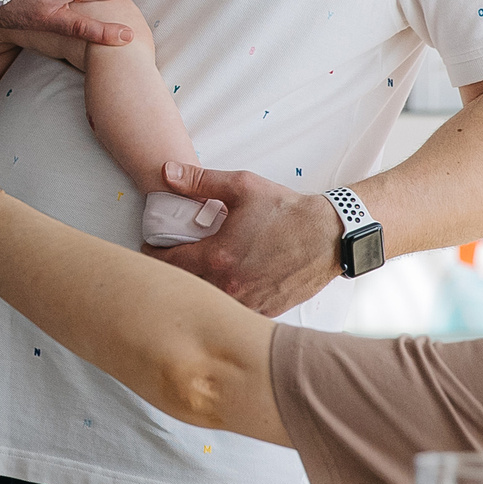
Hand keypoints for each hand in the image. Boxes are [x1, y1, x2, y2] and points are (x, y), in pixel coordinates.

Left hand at [150, 164, 340, 315]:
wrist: (330, 236)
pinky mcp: (265, 311)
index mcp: (217, 257)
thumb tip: (166, 173)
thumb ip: (199, 181)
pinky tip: (227, 281)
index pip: (167, 264)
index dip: (154, 254)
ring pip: (208, 302)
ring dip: (199, 287)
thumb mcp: (242, 187)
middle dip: (173, 272)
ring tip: (199, 269)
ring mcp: (248, 303)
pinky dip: (225, 299)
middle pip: (183, 286)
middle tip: (173, 257)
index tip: (153, 246)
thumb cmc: (287, 212)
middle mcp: (229, 286)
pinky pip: (233, 310)